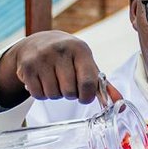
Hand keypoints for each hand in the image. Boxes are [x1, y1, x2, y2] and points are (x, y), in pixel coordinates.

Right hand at [0, 31, 115, 103]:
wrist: (38, 43)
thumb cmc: (68, 58)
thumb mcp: (86, 65)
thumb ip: (103, 85)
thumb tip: (120, 105)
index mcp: (80, 49)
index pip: (88, 84)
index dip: (86, 97)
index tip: (83, 96)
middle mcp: (61, 50)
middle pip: (69, 92)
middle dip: (69, 94)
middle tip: (66, 84)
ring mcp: (42, 57)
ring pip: (53, 95)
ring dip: (55, 94)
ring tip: (54, 81)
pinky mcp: (26, 66)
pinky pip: (38, 95)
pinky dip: (41, 94)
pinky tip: (42, 81)